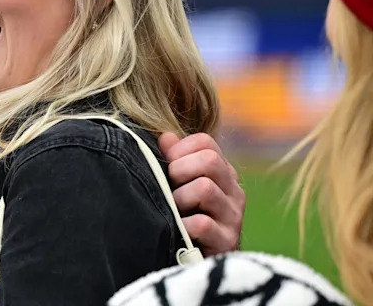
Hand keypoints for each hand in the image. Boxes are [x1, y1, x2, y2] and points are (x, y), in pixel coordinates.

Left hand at [159, 132, 245, 255]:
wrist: (197, 263)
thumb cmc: (184, 218)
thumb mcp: (178, 186)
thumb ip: (174, 159)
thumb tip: (166, 137)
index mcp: (222, 173)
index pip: (204, 142)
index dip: (178, 150)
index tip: (166, 166)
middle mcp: (234, 192)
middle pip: (209, 160)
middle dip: (179, 171)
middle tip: (169, 189)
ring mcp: (233, 217)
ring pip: (205, 188)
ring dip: (179, 199)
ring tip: (174, 212)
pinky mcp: (228, 243)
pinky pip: (202, 224)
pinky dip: (184, 226)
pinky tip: (180, 232)